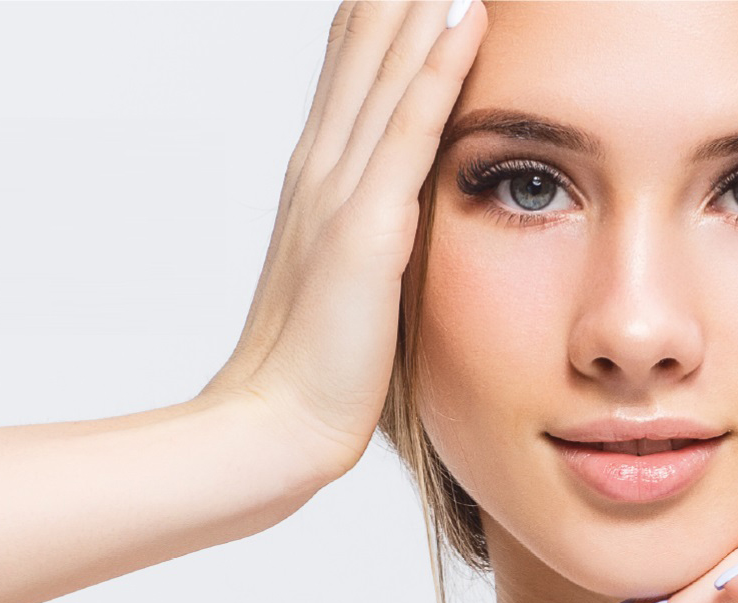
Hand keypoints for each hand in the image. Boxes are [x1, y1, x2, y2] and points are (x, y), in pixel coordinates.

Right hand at [200, 0, 485, 481]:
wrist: (272, 426)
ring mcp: (337, 193)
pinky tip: (466, 17)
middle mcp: (320, 167)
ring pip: (388, 70)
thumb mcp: (343, 279)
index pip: (351, 64)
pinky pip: (410, 131)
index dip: (381, 7)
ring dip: (421, 4)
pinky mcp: (363, 229)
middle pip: (364, 45)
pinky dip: (438, 68)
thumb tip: (394, 209)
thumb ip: (364, 229)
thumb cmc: (313, 369)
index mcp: (315, 176)